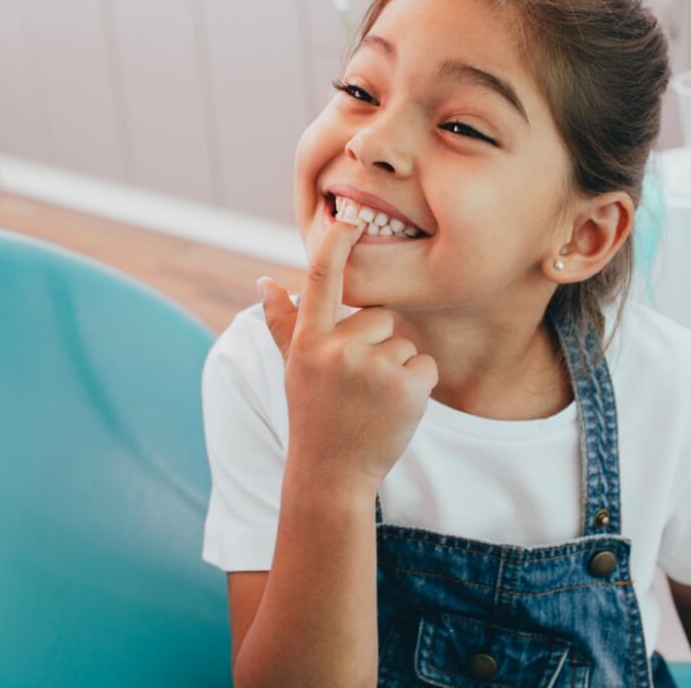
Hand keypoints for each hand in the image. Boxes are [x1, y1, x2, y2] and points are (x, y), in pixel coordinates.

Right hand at [257, 218, 438, 488]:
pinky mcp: (406, 386)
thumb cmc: (313, 414)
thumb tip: (265, 281)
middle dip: (376, 344)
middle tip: (357, 384)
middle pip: (379, 316)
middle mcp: (338, 348)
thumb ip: (282, 323)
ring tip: (372, 401)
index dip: (336, 243)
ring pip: (404, 343)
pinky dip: (417, 386)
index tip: (349, 217)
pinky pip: (425, 364)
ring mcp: (372, 367)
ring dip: (396, 369)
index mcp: (309, 340)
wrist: (332, 474)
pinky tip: (393, 409)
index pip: (320, 278)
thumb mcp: (293, 367)